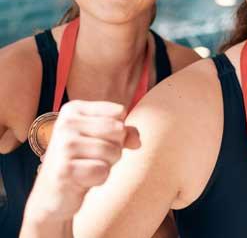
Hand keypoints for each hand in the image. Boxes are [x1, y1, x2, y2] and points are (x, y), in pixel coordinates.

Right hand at [27, 100, 139, 220]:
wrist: (52, 193)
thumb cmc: (82, 160)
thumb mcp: (104, 140)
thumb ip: (126, 133)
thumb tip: (137, 142)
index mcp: (74, 109)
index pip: (119, 112)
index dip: (118, 131)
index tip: (97, 140)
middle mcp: (66, 123)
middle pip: (119, 130)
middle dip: (115, 148)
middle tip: (92, 157)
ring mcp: (62, 145)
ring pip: (113, 151)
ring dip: (107, 165)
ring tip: (87, 167)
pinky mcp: (64, 169)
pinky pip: (103, 171)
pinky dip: (99, 178)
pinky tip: (82, 180)